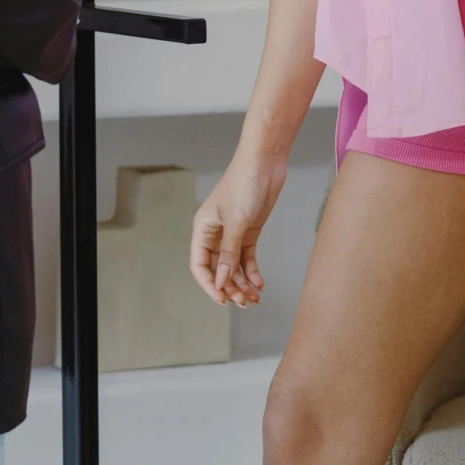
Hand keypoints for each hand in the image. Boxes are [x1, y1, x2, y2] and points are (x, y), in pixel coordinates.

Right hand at [190, 149, 286, 307]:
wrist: (265, 162)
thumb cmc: (244, 183)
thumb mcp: (236, 221)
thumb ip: (228, 253)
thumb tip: (220, 281)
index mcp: (202, 229)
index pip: (199, 265)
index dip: (209, 285)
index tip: (222, 300)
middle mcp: (214, 234)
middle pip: (217, 269)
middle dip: (229, 287)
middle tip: (244, 302)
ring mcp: (232, 233)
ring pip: (232, 266)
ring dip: (242, 283)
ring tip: (255, 298)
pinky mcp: (248, 231)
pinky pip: (246, 258)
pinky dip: (252, 272)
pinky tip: (259, 284)